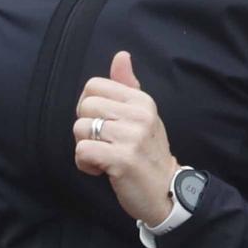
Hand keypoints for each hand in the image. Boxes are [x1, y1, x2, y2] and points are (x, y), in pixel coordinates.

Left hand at [73, 51, 177, 227]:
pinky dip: (86, 163)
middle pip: (84, 106)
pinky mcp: (122, 159)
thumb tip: (121, 55)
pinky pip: (83, 150)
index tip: (103, 125)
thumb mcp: (143, 115)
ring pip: (80, 128)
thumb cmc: (148, 153)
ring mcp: (132, 136)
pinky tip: (101, 170)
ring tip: (105, 158)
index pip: (93, 86)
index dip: (89, 107)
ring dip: (85, 148)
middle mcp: (139, 114)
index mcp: (142, 100)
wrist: (166, 191)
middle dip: (85, 128)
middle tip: (104, 144)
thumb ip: (128, 86)